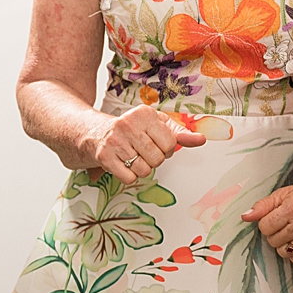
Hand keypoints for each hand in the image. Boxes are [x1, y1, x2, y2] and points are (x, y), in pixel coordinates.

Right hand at [83, 105, 205, 184]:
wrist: (90, 132)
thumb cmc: (128, 130)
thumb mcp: (154, 125)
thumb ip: (179, 133)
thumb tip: (201, 139)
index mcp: (145, 114)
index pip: (171, 143)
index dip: (166, 149)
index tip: (154, 144)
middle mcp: (129, 124)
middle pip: (158, 158)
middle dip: (153, 160)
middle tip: (140, 152)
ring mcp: (115, 140)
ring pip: (145, 170)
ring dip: (140, 169)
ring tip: (130, 157)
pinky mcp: (104, 156)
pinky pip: (129, 178)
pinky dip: (128, 176)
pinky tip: (121, 164)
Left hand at [240, 173, 292, 265]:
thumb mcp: (284, 193)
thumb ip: (263, 205)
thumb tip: (246, 217)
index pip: (265, 226)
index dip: (266, 223)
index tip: (273, 218)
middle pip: (273, 240)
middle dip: (274, 233)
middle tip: (284, 224)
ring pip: (284, 252)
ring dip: (284, 244)